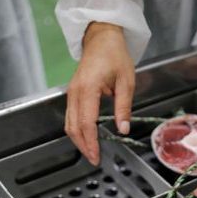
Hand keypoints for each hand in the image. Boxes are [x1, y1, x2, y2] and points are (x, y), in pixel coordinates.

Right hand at [65, 22, 134, 164]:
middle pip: (74, 127)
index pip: (86, 122)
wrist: (101, 38)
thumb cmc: (115, 56)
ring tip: (91, 152)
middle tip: (94, 159)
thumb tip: (123, 129)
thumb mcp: (126, 81)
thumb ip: (124, 107)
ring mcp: (71, 93)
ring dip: (78, 140)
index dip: (91, 142)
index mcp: (88, 88)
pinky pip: (70, 116)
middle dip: (83, 146)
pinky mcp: (72, 94)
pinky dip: (77, 130)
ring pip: (69, 123)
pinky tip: (86, 138)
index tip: (96, 155)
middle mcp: (75, 92)